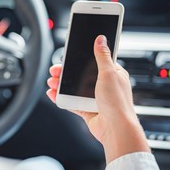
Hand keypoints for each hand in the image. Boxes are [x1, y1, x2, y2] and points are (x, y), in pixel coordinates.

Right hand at [47, 35, 149, 163]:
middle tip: (55, 70)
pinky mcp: (87, 110)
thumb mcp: (109, 74)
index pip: (94, 62)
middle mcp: (104, 86)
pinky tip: (53, 94)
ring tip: (52, 82)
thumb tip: (101, 39)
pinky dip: (61, 98)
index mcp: (113, 74)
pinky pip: (71, 102)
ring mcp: (95, 99)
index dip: (80, 59)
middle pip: (80, 75)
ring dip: (61, 85)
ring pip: (74, 88)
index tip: (68, 57)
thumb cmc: (118, 103)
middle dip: (66, 73)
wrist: (116, 129)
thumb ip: (102, 56)